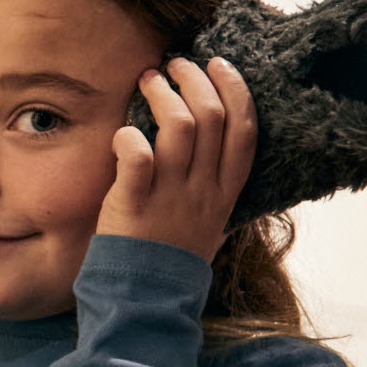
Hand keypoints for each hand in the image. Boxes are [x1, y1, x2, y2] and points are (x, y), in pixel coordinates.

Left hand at [95, 56, 256, 262]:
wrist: (146, 303)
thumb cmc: (173, 261)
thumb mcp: (211, 226)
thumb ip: (216, 191)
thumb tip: (219, 157)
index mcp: (224, 193)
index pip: (245, 131)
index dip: (235, 90)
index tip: (219, 64)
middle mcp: (202, 191)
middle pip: (213, 117)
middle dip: (195, 80)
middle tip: (174, 65)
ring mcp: (170, 197)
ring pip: (181, 127)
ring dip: (163, 95)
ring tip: (148, 81)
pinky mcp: (134, 205)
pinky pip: (138, 159)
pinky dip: (130, 138)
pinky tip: (122, 133)